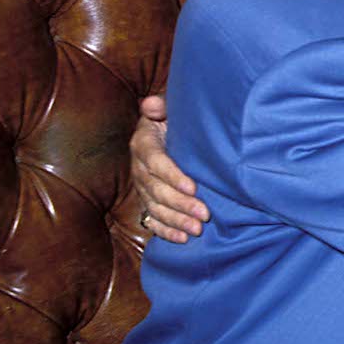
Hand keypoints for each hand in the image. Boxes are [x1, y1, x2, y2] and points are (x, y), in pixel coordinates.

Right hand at [131, 95, 208, 242]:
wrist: (169, 131)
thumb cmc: (176, 119)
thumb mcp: (170, 108)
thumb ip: (161, 106)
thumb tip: (151, 105)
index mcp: (144, 143)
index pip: (155, 162)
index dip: (173, 176)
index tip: (193, 187)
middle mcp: (139, 168)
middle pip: (156, 189)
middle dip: (180, 204)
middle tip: (204, 214)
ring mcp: (142, 187)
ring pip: (155, 207)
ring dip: (176, 220)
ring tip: (197, 229)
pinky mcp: (149, 200)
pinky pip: (153, 219)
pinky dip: (166, 231)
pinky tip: (182, 239)